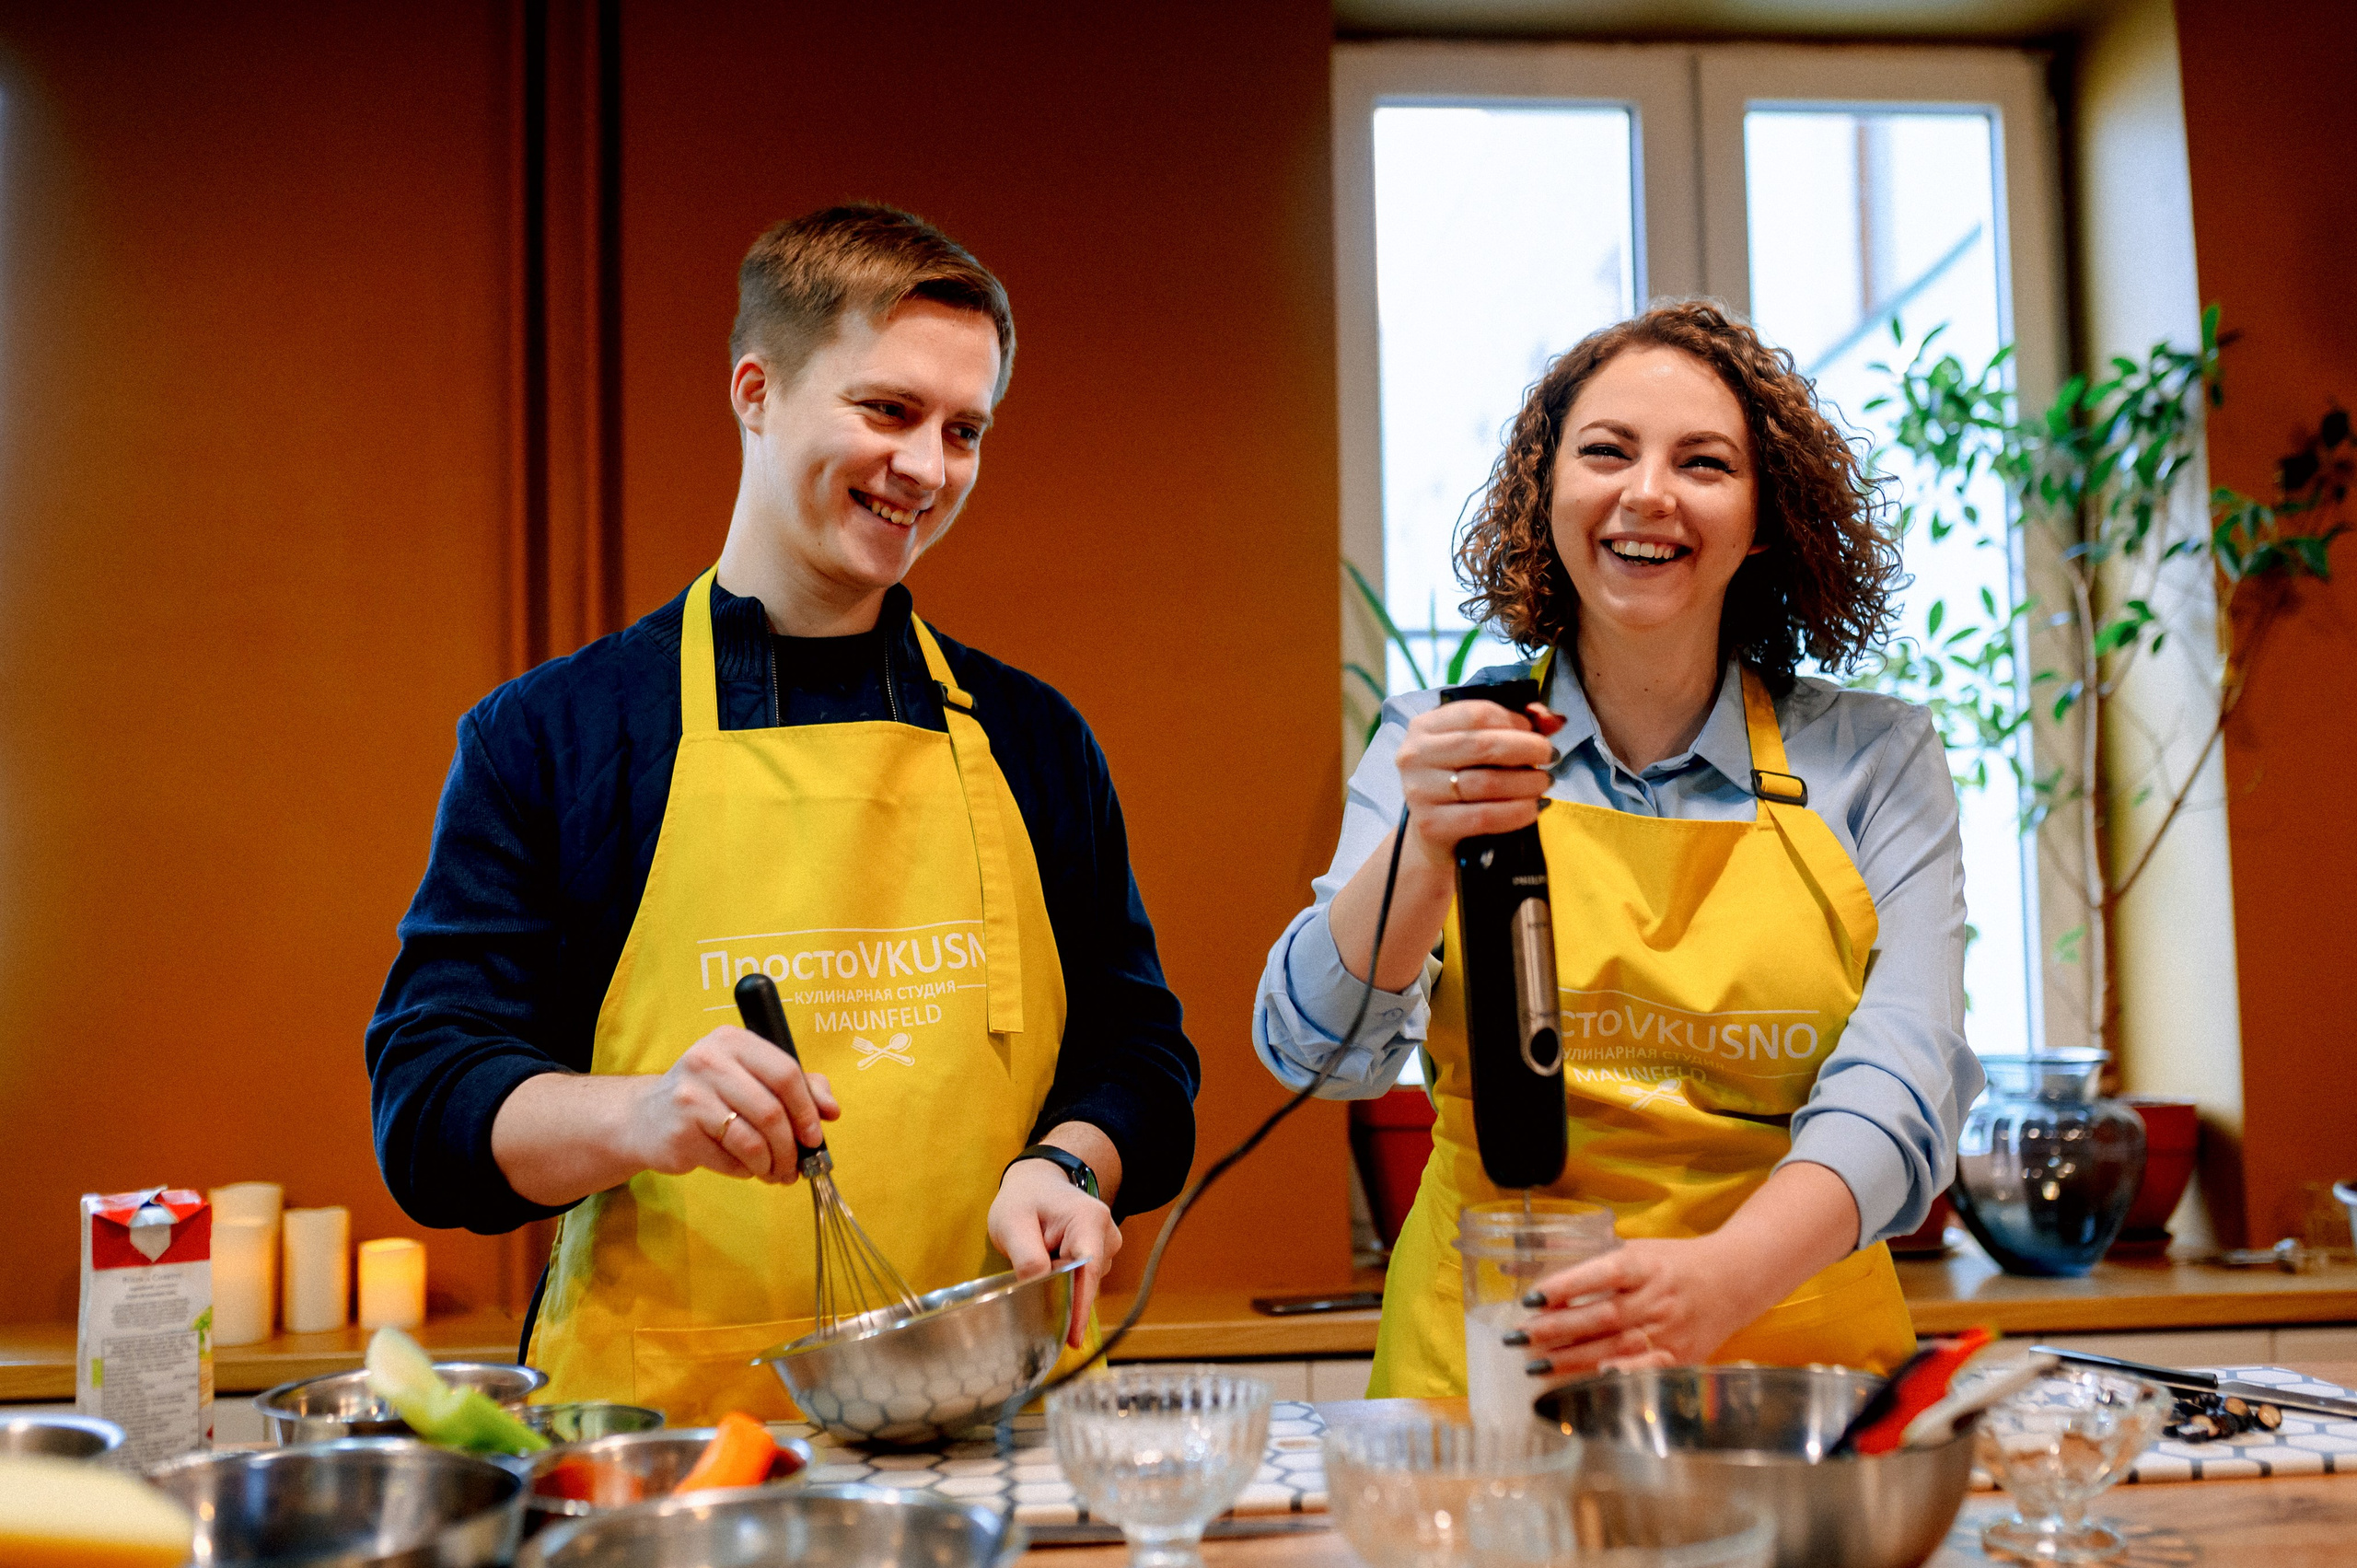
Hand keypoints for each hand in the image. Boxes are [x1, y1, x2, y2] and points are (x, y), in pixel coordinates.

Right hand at [620, 1025, 839, 1183]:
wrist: (646, 1118)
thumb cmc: (710, 1096)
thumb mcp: (750, 1077)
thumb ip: (797, 1085)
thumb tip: (831, 1110)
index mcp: (733, 1040)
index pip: (786, 1072)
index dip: (808, 1109)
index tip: (815, 1135)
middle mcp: (709, 1061)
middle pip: (772, 1111)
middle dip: (791, 1146)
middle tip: (798, 1164)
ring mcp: (690, 1096)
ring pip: (753, 1141)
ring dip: (772, 1165)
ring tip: (774, 1172)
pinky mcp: (680, 1132)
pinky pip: (730, 1160)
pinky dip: (746, 1171)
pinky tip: (745, 1168)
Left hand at [988, 1159, 1121, 1348]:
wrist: (1037, 1182)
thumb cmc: (1024, 1200)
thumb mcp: (1013, 1223)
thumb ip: (1027, 1257)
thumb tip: (1040, 1288)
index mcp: (1089, 1221)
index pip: (1088, 1271)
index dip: (1081, 1308)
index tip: (1074, 1339)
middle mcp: (1107, 1235)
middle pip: (1086, 1281)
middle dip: (1064, 1298)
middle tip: (1032, 1307)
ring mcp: (1106, 1246)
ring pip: (1084, 1283)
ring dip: (1061, 1287)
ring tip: (1035, 1267)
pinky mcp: (1099, 1256)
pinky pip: (1082, 1280)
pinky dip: (1064, 1282)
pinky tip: (1047, 1273)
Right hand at [1394, 699, 1561, 866]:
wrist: (1433, 831)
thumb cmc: (1460, 778)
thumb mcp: (1478, 746)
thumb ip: (1516, 726)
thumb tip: (1555, 720)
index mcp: (1424, 726)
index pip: (1476, 713)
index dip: (1514, 720)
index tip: (1535, 732)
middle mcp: (1415, 755)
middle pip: (1483, 745)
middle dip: (1528, 749)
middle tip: (1551, 756)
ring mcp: (1419, 791)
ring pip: (1487, 783)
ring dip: (1527, 782)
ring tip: (1544, 783)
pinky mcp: (1431, 825)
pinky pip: (1485, 817)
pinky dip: (1517, 812)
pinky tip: (1534, 808)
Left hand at [1514, 1236, 1773, 1373]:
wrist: (1733, 1280)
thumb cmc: (1674, 1262)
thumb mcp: (1635, 1248)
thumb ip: (1590, 1260)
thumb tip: (1528, 1258)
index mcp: (1645, 1264)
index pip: (1601, 1274)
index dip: (1565, 1286)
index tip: (1530, 1299)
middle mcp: (1657, 1298)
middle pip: (1602, 1316)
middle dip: (1556, 1330)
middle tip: (1519, 1338)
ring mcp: (1669, 1331)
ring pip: (1615, 1348)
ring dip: (1571, 1359)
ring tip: (1535, 1364)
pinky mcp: (1677, 1357)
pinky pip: (1639, 1371)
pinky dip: (1611, 1378)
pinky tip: (1582, 1384)